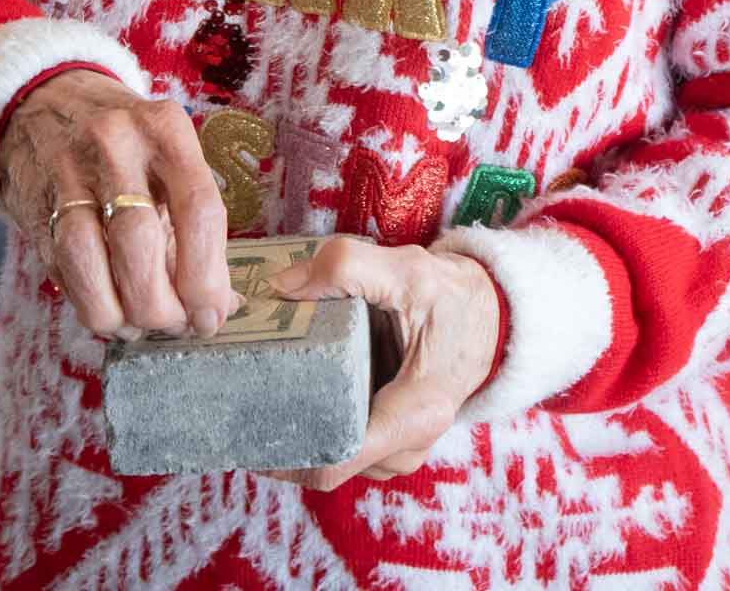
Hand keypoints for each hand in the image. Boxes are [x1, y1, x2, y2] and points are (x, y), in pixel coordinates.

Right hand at [0, 69, 235, 340]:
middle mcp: (116, 142)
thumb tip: (217, 306)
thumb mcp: (168, 156)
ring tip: (139, 326)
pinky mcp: (38, 203)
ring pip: (89, 260)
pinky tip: (108, 310)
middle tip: (175, 324)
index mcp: (166, 128)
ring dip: (119, 312)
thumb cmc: (129, 143)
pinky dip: (88, 301)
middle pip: (140, 241)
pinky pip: (61, 266)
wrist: (48, 102)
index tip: (211, 316)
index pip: (198, 208)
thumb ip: (192, 224)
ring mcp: (69, 171)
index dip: (206, 276)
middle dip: (161, 304)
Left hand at [266, 238, 499, 489]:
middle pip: (326, 461)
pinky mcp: (392, 436)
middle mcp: (407, 445)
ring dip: (298, 427)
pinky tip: (293, 389)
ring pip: (333, 453)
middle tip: (235, 398)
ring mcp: (400, 447)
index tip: (241, 433)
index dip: (280, 457)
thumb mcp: (407, 269)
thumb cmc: (455, 297)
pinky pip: (345, 440)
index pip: (334, 462)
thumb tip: (281, 287)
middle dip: (280, 435)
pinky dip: (317, 419)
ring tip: (258, 390)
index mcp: (413, 414)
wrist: (493, 315)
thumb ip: (346, 266)